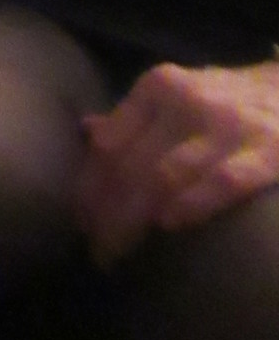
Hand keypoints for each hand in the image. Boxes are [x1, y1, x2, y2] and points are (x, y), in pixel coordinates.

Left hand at [77, 61, 278, 264]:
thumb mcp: (179, 93)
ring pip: (164, 176)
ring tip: (118, 251)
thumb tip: (87, 132)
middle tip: (96, 250)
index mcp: (158, 88)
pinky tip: (169, 226)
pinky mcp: (268, 151)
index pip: (109, 143)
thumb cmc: (230, 100)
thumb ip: (136, 116)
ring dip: (134, 218)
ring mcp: (227, 126)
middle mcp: (185, 101)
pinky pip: (223, 181)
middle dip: (106, 212)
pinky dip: (192, 204)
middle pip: (130, 165)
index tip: (79, 222)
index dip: (89, 186)